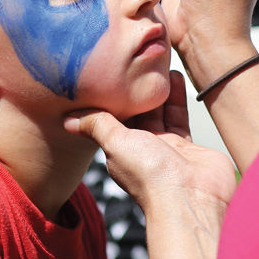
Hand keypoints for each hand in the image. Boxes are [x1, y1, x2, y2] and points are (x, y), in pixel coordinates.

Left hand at [65, 73, 236, 216]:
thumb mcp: (116, 144)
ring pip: (159, 112)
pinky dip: (177, 98)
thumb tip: (67, 119)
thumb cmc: (151, 176)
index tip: (109, 69)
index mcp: (119, 150)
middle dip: (135, 89)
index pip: (112, 117)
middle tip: (134, 60)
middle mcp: (141, 149)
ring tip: (155, 63)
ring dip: (157, 90)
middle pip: (136, 112)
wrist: (191, 198)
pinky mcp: (188, 147)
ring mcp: (166, 148)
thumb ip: (97, 126)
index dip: (111, 96)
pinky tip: (175, 78)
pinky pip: (179, 117)